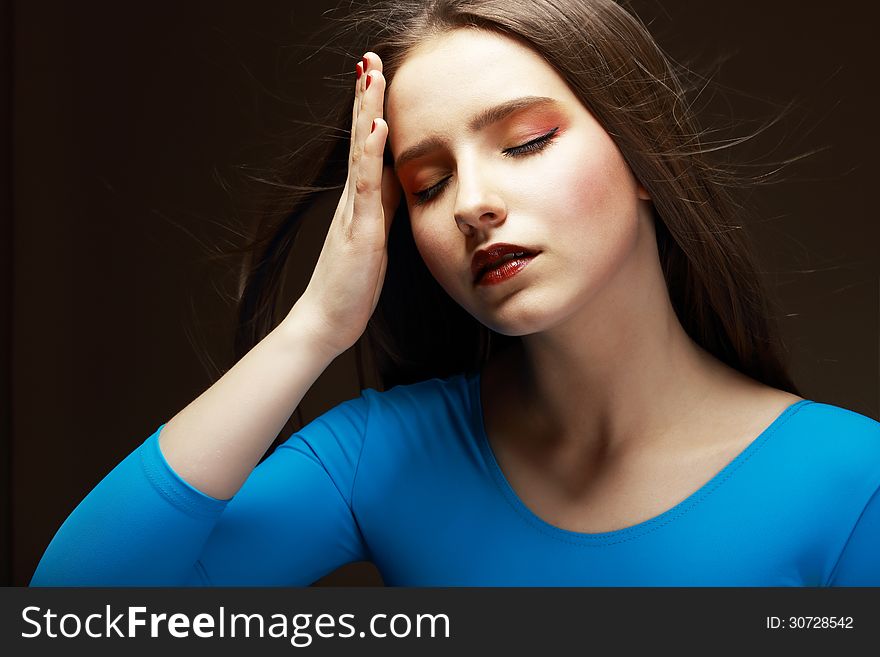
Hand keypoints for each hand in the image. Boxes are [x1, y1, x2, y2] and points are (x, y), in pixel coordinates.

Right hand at [294, 52, 401, 356]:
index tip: (375, 76)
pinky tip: (376, 127)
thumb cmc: (350, 287)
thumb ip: (382, 210)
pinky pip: (366, 188)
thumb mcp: (374, 241)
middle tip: (368, 58)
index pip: (368, 147)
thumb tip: (397, 183)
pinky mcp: (359, 232)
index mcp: (359, 202)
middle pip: (360, 139)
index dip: (371, 111)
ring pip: (361, 153)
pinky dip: (370, 155)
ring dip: (367, 111)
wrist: (326, 322)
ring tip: (370, 74)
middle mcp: (353, 201)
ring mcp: (353, 213)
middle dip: (365, 97)